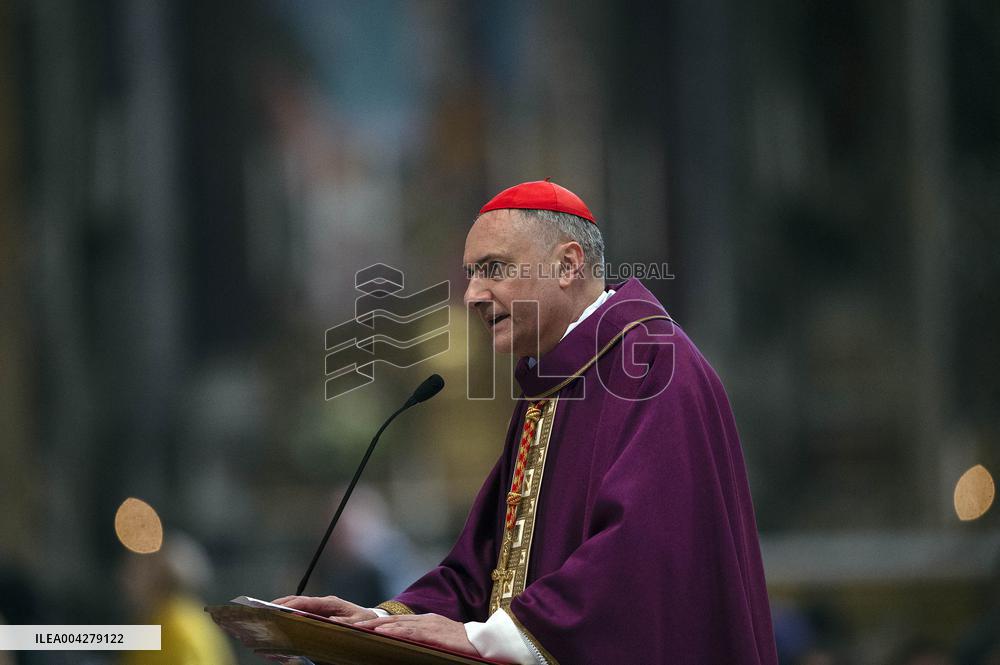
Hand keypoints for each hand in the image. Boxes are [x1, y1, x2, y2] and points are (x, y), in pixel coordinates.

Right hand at [271, 595, 376, 623]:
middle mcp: (322, 603)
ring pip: (297, 607)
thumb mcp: (356, 622)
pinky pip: (301, 614)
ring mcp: (319, 608)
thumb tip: (330, 621)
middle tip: (263, 611)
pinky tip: (280, 624)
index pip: (305, 601)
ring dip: (283, 611)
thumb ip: (342, 621)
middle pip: (297, 602)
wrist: (370, 620)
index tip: (275, 607)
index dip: (289, 604)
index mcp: (329, 603)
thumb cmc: (363, 620)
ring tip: (267, 618)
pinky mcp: (318, 615)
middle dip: (280, 605)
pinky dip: (290, 617)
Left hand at [355, 614, 478, 655]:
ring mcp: (428, 624)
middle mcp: (423, 619)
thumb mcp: (438, 640)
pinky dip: (394, 631)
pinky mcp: (434, 633)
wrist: (485, 642)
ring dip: (374, 626)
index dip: (373, 623)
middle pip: (389, 620)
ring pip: (395, 624)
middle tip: (343, 623)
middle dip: (366, 622)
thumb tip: (404, 646)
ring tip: (355, 628)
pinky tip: (381, 633)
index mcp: (424, 621)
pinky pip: (411, 631)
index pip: (393, 621)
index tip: (352, 625)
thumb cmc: (462, 645)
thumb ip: (422, 640)